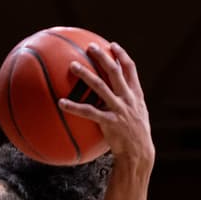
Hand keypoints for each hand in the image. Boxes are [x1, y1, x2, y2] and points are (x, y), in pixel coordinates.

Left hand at [62, 41, 153, 165]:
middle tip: (90, 47)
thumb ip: (127, 103)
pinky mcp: (110, 122)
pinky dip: (74, 107)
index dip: (122, 56)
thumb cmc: (136, 136)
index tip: (112, 45)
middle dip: (103, 57)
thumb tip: (115, 95)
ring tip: (72, 65)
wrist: (139, 154)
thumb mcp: (137, 115)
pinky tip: (61, 102)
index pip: (130, 69)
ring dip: (86, 74)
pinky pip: (89, 112)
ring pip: (100, 87)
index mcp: (135, 95)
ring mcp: (119, 109)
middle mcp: (128, 99)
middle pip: (115, 72)